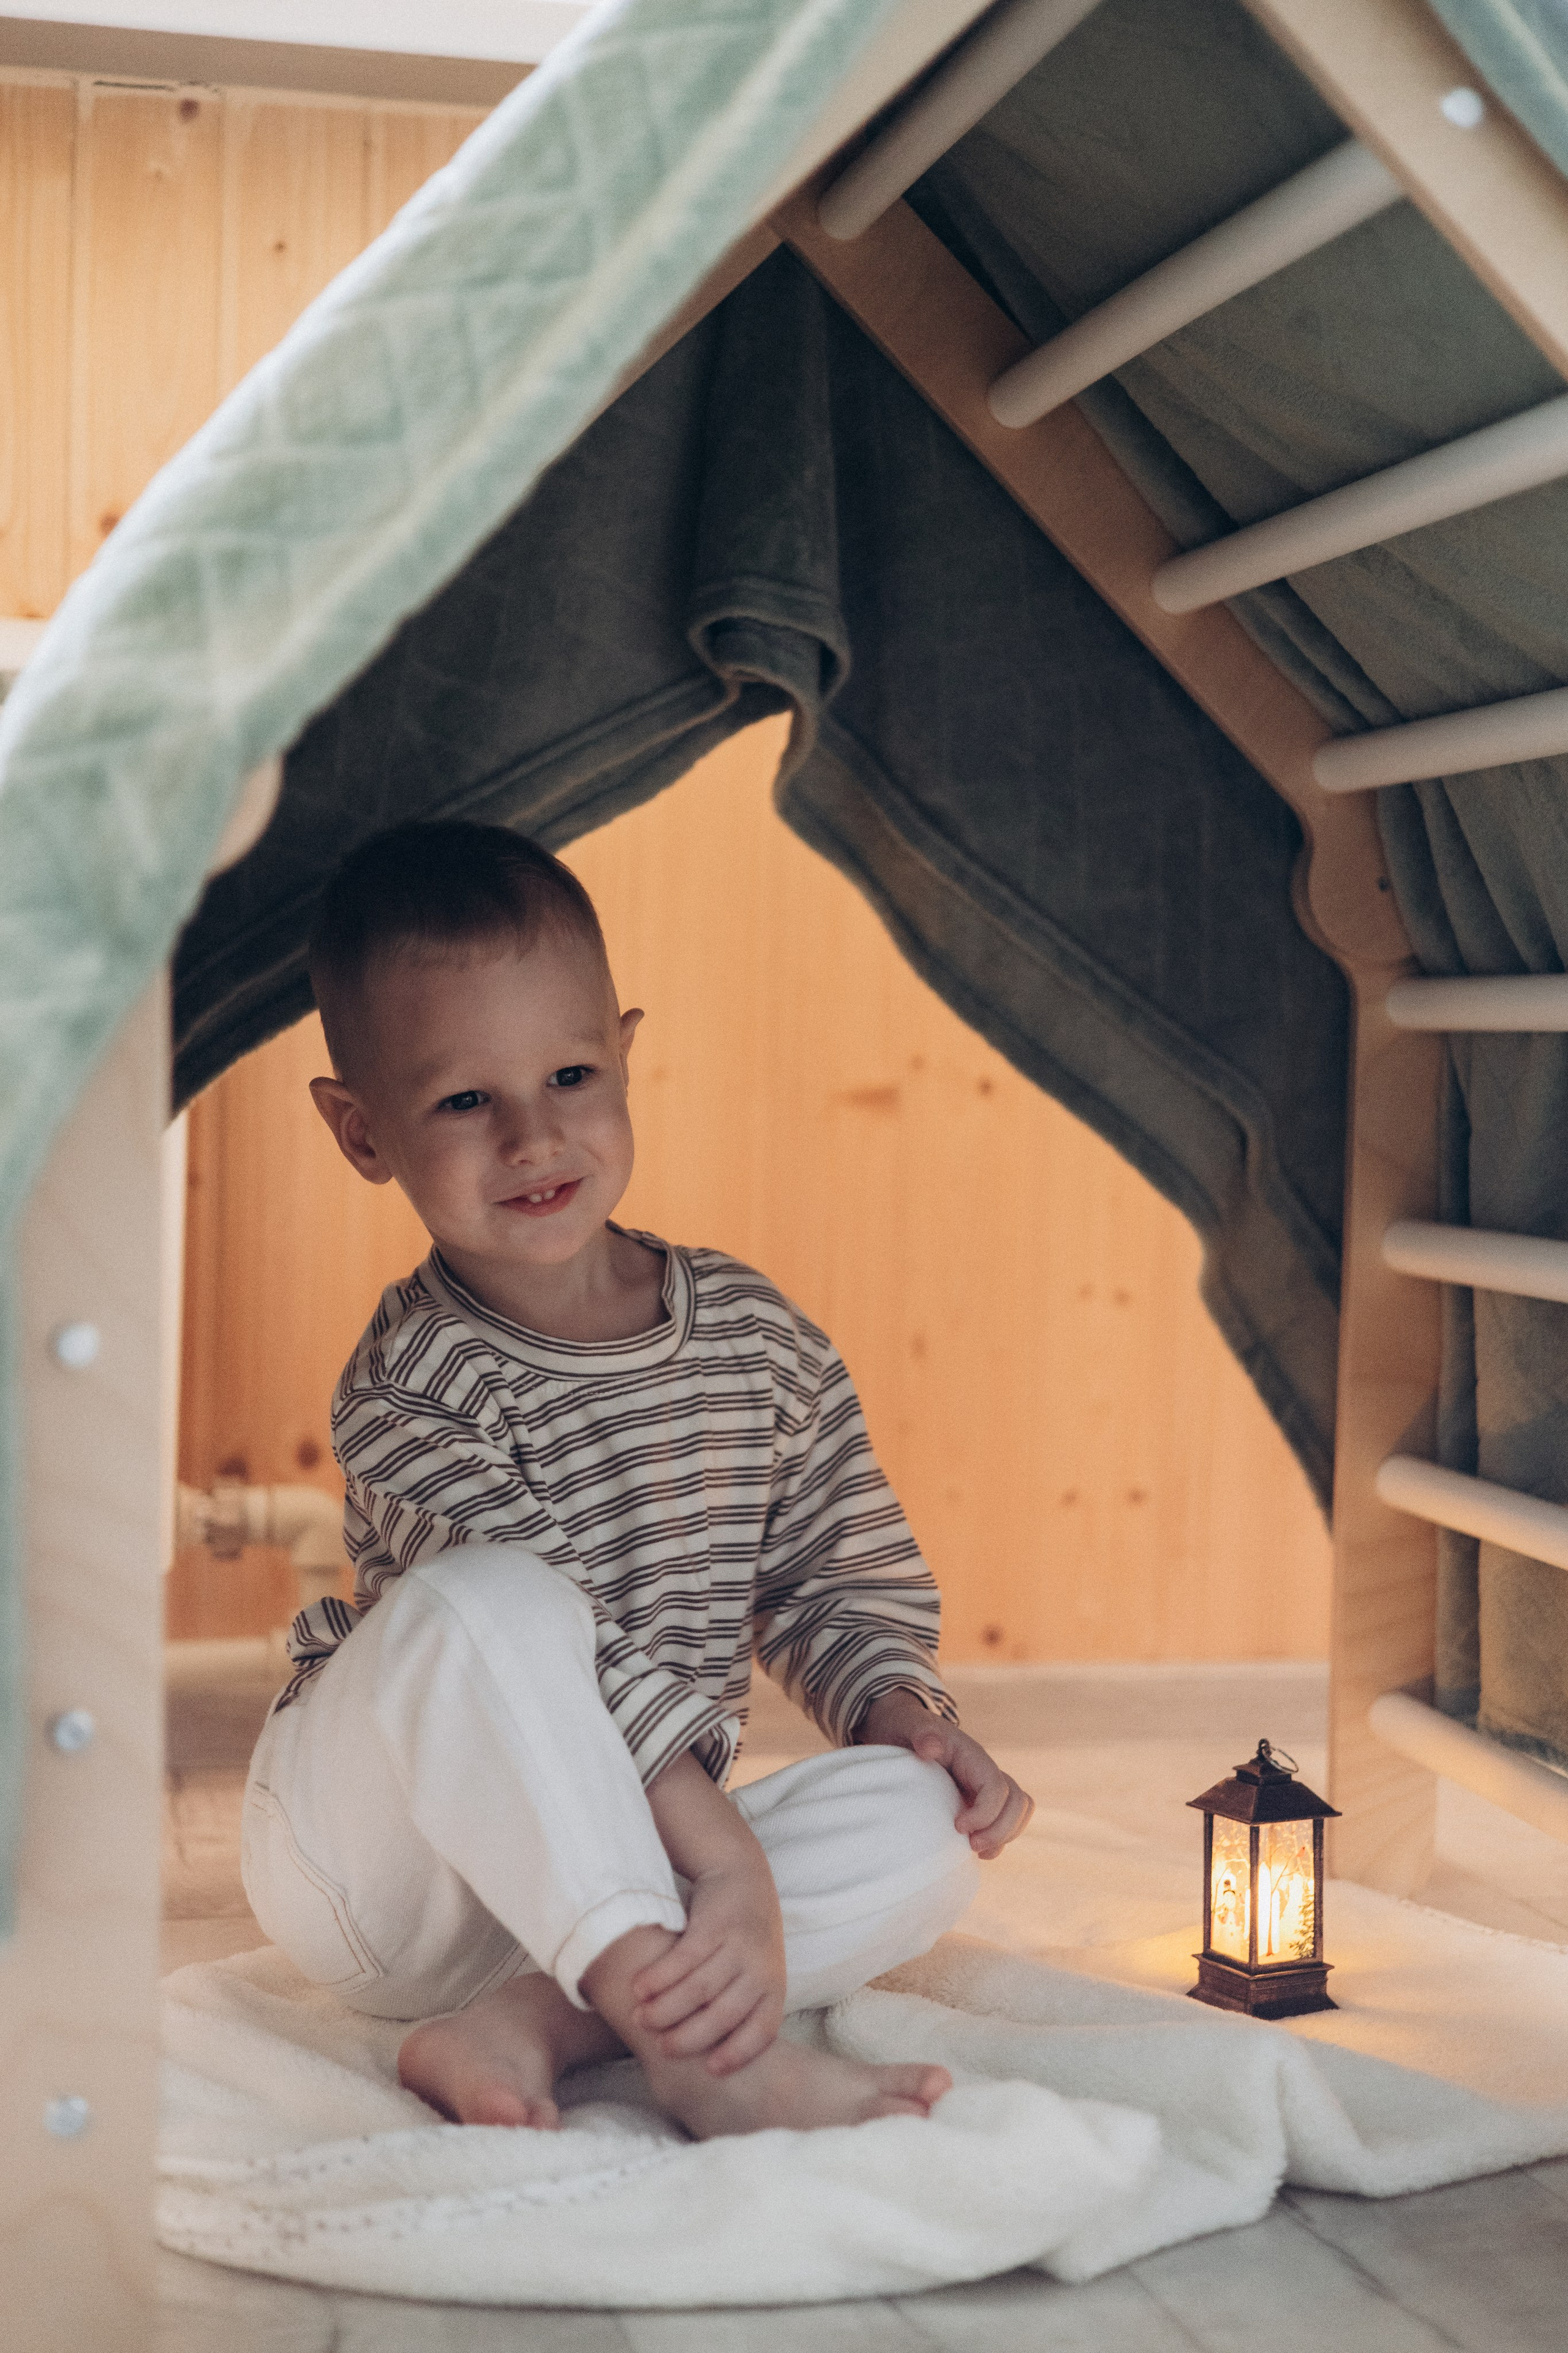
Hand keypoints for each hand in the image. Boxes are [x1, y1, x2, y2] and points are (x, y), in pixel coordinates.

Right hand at [629, 1849, 786, 2074]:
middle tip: (661, 2048)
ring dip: (666, 2008)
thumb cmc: (742, 1938)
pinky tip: (638, 1986)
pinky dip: (658, 1976)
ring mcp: (738, 1944)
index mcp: (774, 1986)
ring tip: (641, 2019)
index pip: (761, 2030)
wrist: (741, 1873)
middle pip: (724, 2014)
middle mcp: (760, 1967)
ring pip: (699, 1988)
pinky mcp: (713, 1923)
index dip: (737, 2053)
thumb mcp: (755, 1971)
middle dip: (689, 2037)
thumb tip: (703, 2060)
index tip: (709, 2070)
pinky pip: (683, 1958)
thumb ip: (738, 2006)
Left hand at [858, 1688, 1034, 1858]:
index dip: (985, 1813)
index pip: (997, 1788)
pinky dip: (997, 1840)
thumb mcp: (911, 1727)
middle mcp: (985, 1773)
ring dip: (1003, 1836)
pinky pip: (1004, 1822)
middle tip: (971, 1845)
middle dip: (1000, 1829)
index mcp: (973, 1757)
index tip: (957, 1826)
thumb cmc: (907, 1729)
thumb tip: (930, 1748)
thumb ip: (922, 1735)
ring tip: (976, 1850)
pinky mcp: (978, 1802)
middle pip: (1016, 1802)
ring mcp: (984, 1789)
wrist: (903, 1730)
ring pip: (1016, 1813)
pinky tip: (975, 1851)